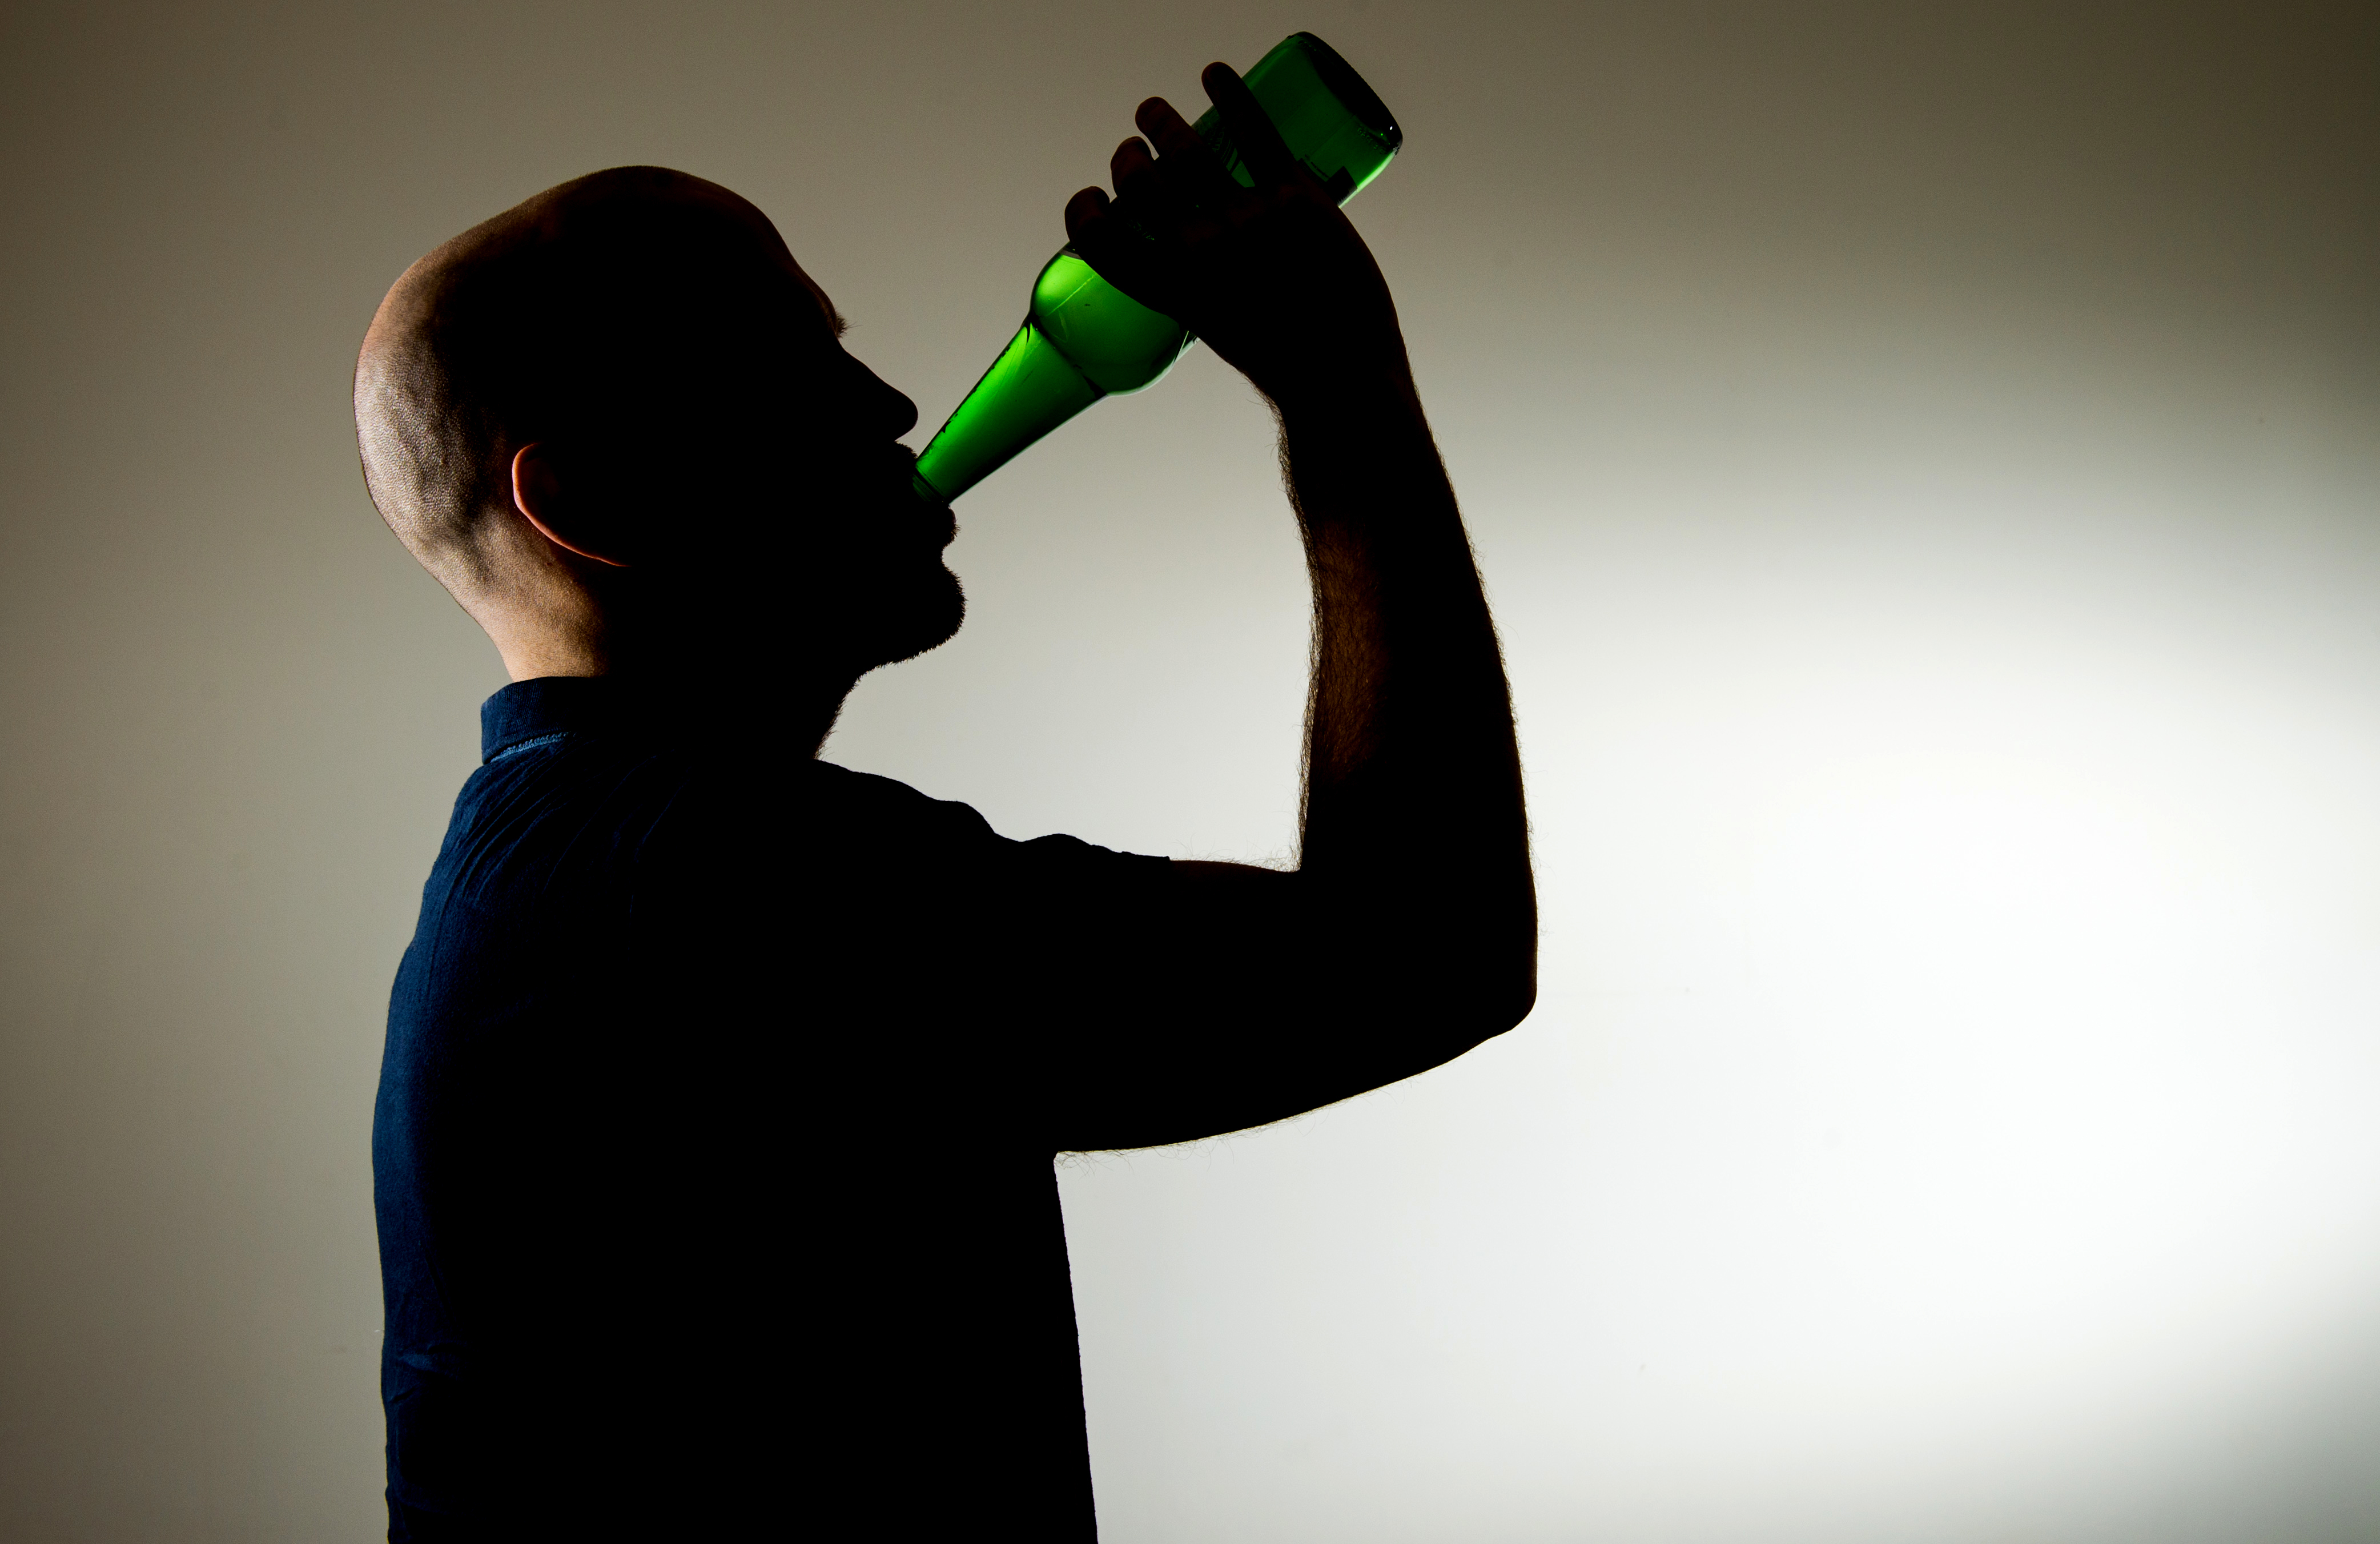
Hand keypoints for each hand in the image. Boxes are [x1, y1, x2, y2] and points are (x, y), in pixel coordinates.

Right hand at [1064, 63, 1411, 410]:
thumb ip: (1206, 289)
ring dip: (1160, 120)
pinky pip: (1254, 132)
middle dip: (1128, 157)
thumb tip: (1205, 258)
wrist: (1345, 373)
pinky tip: (1214, 75)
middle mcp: (1198, 252)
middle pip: (1140, 182)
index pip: (1098, 239)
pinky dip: (1230, 95)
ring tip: (1153, 110)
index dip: (1083, 211)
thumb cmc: (1287, 363)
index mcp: (1170, 290)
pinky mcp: (1295, 197)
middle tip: (1134, 147)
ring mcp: (1246, 220)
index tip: (1090, 198)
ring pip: (1187, 150)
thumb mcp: (1222, 333)